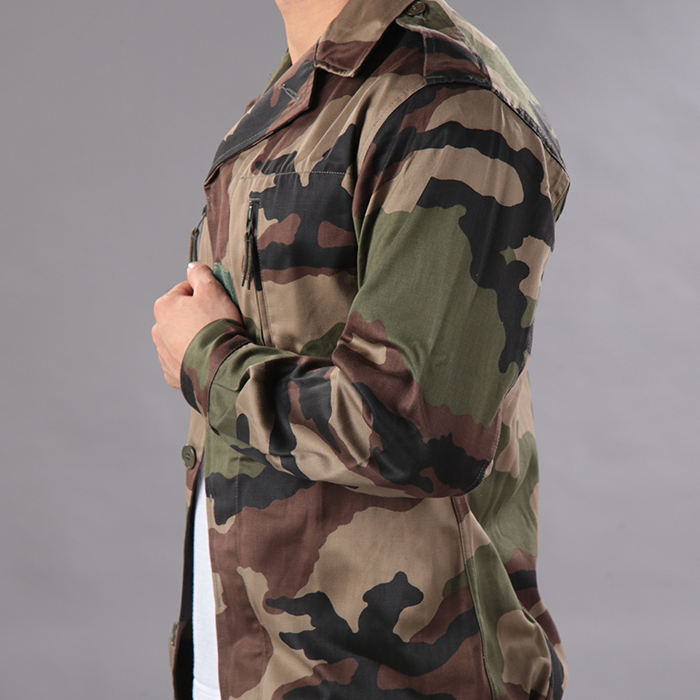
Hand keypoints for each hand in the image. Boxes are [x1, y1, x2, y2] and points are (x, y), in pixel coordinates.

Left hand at [152, 262, 243, 388]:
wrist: (221, 366)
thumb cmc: (217, 325)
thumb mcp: (212, 290)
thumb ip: (200, 273)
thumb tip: (192, 266)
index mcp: (164, 306)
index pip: (186, 290)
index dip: (206, 295)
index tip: (218, 305)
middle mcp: (158, 330)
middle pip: (182, 315)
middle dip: (197, 317)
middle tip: (218, 324)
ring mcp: (163, 354)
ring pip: (182, 338)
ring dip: (195, 338)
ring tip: (214, 343)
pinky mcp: (173, 373)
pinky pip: (184, 360)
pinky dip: (194, 358)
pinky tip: (208, 358)